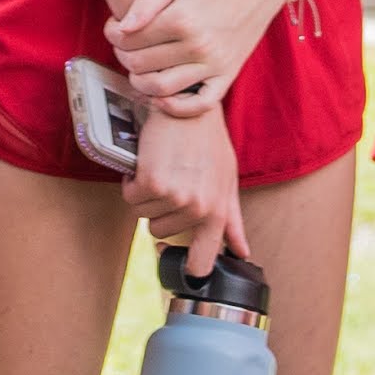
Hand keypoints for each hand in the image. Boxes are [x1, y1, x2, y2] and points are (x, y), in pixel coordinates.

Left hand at [104, 0, 284, 103]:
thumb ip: (147, 1)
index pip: (131, 38)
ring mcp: (214, 65)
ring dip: (139, 82)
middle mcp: (198, 46)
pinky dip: (175, 107)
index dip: (112, 34)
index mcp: (182, 18)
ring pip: (162, 89)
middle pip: (141, 64)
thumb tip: (122, 28)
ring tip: (137, 68)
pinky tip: (161, 96)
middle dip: (122, 55)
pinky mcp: (226, 76)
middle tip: (123, 45)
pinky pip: (199, 105)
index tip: (113, 27)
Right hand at [125, 92, 243, 264]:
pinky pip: (132, 197)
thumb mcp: (227, 180)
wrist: (189, 105)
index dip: (184, 268)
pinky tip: (146, 163)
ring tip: (162, 168)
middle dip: (160, 209)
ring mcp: (174, 197)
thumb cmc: (208, 141)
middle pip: (161, 232)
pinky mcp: (151, 182)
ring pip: (144, 215)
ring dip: (147, 194)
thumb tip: (242, 252)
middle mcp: (197, 209)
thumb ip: (232, 220)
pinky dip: (133, 181)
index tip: (174, 259)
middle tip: (172, 181)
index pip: (200, 263)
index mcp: (218, 213)